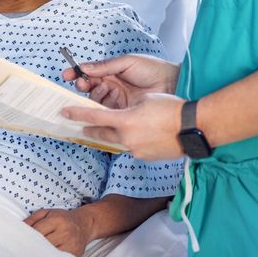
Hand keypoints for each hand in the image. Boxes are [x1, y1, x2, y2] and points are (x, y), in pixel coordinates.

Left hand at [24, 208, 94, 256]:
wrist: (84, 224)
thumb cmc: (63, 218)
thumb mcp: (47, 212)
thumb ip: (32, 219)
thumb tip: (21, 229)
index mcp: (58, 220)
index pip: (37, 231)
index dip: (27, 237)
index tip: (21, 240)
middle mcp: (65, 232)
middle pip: (43, 244)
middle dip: (33, 246)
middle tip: (26, 248)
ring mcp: (71, 244)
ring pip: (50, 253)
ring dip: (41, 254)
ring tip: (36, 252)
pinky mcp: (74, 254)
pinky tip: (47, 256)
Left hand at [62, 92, 184, 159]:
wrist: (192, 128)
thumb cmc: (171, 109)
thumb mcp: (146, 100)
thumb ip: (129, 107)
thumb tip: (124, 115)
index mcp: (124, 120)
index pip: (94, 117)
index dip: (77, 114)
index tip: (65, 113)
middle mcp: (126, 137)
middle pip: (101, 134)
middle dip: (90, 130)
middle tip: (82, 128)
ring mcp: (135, 150)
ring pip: (118, 140)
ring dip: (115, 134)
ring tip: (119, 128)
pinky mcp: (144, 156)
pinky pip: (132, 147)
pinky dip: (132, 140)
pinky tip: (142, 134)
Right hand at [63, 54, 178, 108]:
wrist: (172, 84)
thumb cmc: (153, 69)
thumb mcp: (128, 62)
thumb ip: (106, 66)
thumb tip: (85, 67)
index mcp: (113, 71)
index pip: (90, 73)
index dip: (77, 73)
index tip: (67, 75)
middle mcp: (113, 85)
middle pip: (90, 88)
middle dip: (83, 85)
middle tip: (82, 84)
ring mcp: (117, 99)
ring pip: (96, 100)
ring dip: (93, 97)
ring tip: (100, 92)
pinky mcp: (123, 112)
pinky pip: (107, 113)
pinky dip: (100, 111)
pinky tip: (99, 108)